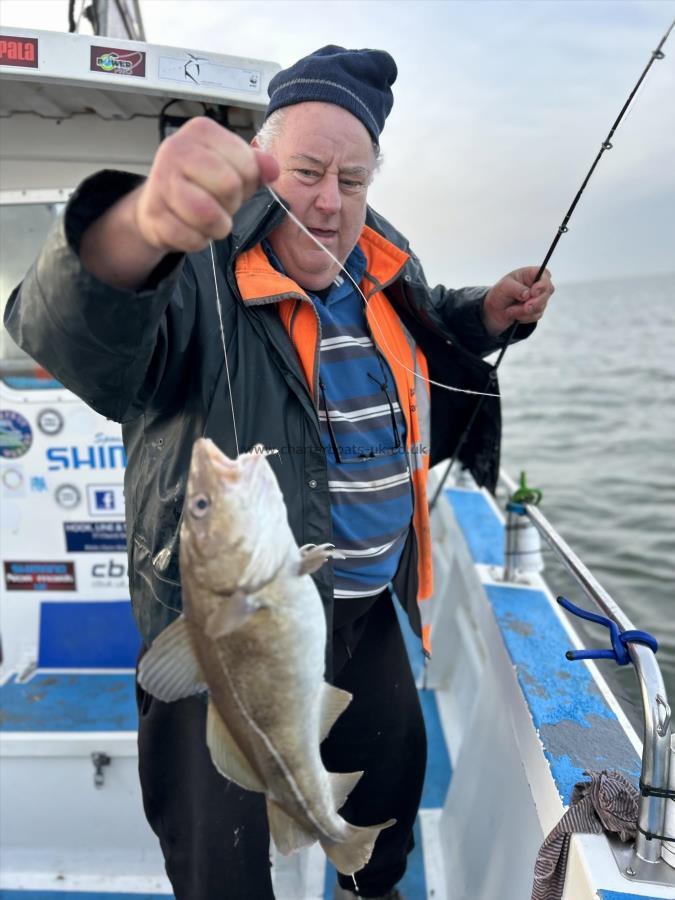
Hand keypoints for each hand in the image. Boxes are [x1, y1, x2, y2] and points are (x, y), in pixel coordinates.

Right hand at [135, 117, 278, 252]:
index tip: (233, 182)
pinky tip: (192, 229)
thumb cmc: (202, 182)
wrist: (160, 204)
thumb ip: (256, 165)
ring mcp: (160, 180)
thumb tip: (272, 169)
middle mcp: (176, 148)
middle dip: (232, 204)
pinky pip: (191, 238)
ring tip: (211, 219)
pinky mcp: (153, 213)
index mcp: (201, 131)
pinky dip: (199, 241)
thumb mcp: (233, 166)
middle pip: (229, 186)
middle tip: (221, 203)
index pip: (247, 164)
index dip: (248, 182)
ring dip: (218, 226)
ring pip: (207, 213)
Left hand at [482, 267, 553, 337]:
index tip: (533, 292)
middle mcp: (538, 285)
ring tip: (510, 310)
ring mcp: (539, 298)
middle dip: (535, 301)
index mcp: (531, 274)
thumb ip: (516, 288)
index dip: (542, 284)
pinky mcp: (537, 310)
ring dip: (523, 311)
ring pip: (541, 306)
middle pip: (548, 291)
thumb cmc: (500, 293)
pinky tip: (514, 314)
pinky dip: (524, 317)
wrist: (495, 310)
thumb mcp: (504, 287)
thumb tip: (527, 294)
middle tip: (525, 306)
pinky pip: (536, 316)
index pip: (545, 275)